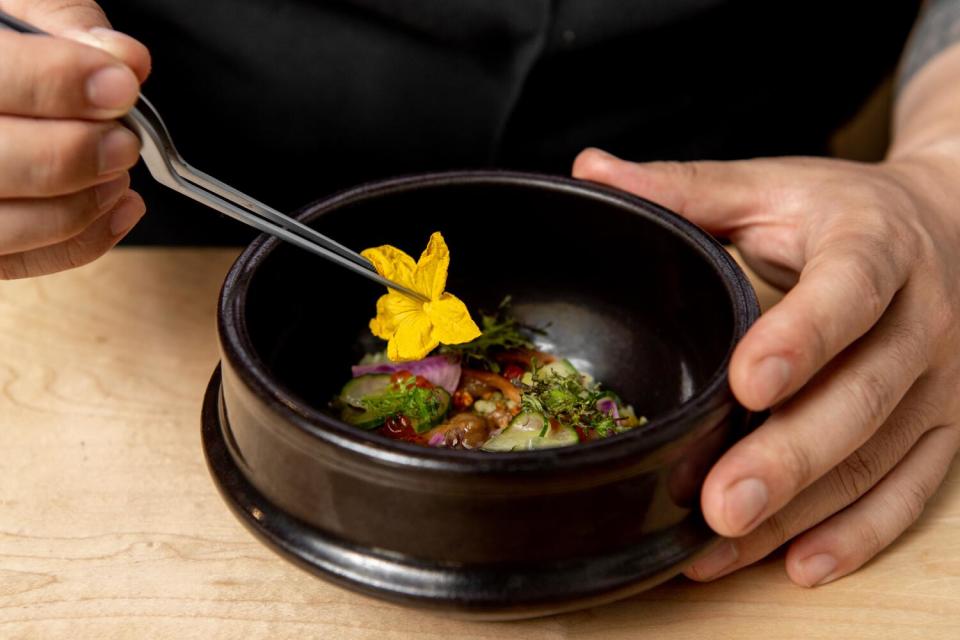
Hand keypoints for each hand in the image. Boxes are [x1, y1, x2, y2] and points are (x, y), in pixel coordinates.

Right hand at [0, 0, 149, 278]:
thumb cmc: (3, 50)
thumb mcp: (14, 5)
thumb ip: (64, 23)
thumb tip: (123, 60)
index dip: (63, 84)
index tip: (120, 86)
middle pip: (4, 161)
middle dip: (80, 152)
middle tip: (123, 138)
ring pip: (13, 224)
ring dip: (86, 200)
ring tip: (119, 168)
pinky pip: (28, 260)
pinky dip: (87, 239)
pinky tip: (119, 203)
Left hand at [573, 148, 959, 586]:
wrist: (954, 228)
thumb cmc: (841, 212)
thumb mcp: (772, 186)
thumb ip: (688, 188)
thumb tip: (591, 171)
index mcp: (876, 246)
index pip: (848, 291)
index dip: (803, 337)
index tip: (746, 380)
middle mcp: (920, 320)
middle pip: (862, 397)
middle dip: (789, 457)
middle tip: (718, 503)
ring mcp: (941, 384)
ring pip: (877, 460)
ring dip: (802, 511)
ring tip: (724, 544)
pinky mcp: (945, 429)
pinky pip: (909, 493)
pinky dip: (856, 535)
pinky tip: (798, 565)